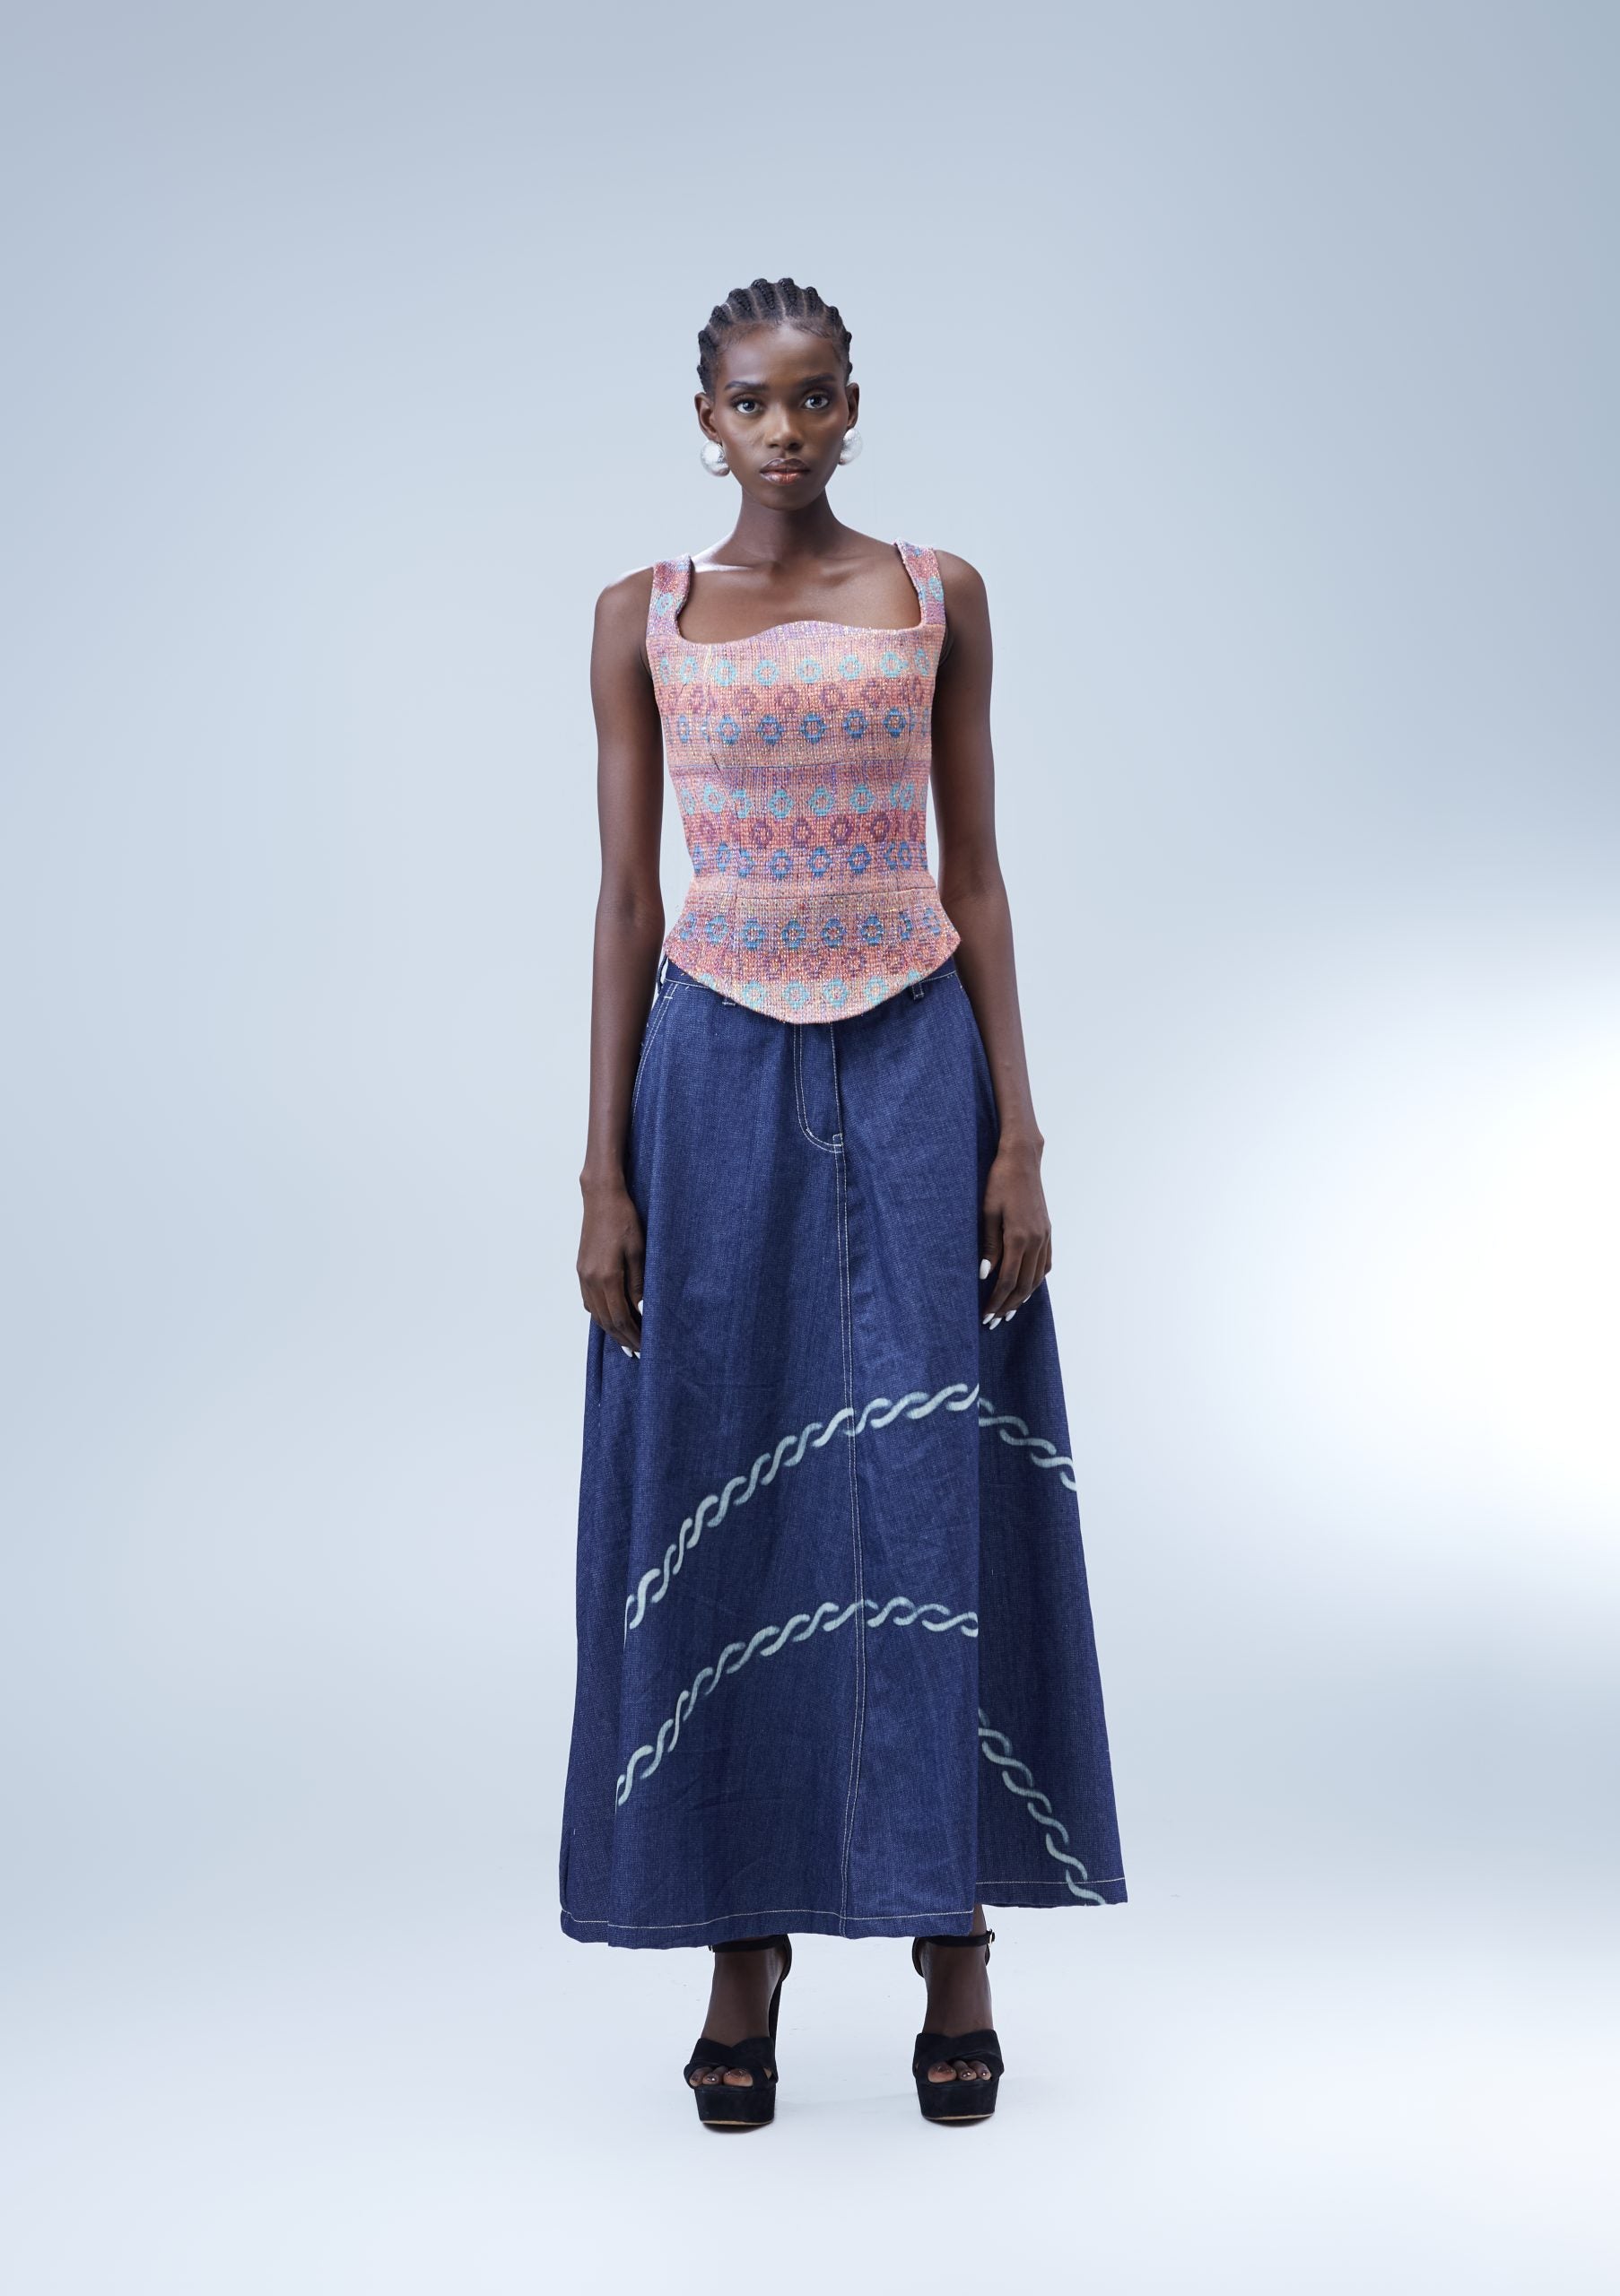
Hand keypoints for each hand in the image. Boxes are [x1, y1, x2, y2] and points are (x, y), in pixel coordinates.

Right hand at [577, 1177, 645, 1356]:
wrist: (601, 1197)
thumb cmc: (624, 1220)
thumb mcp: (639, 1252)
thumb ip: (638, 1284)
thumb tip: (641, 1310)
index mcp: (607, 1278)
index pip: (621, 1318)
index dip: (633, 1335)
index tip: (645, 1347)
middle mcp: (591, 1280)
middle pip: (606, 1320)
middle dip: (622, 1338)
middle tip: (638, 1351)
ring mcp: (583, 1275)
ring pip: (595, 1313)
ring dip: (611, 1329)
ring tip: (625, 1340)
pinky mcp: (581, 1269)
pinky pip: (589, 1301)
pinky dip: (600, 1314)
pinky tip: (610, 1317)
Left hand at [979, 1141, 1051, 1325]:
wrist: (1022, 1160)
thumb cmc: (999, 1183)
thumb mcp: (988, 1213)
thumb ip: (989, 1246)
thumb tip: (985, 1275)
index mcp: (1020, 1237)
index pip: (1008, 1279)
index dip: (996, 1300)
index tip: (985, 1314)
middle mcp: (1036, 1240)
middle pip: (1024, 1284)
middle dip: (1008, 1305)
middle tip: (994, 1321)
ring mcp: (1045, 1236)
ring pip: (1037, 1277)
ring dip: (1023, 1297)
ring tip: (1009, 1311)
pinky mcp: (1047, 1231)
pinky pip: (1045, 1263)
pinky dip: (1036, 1280)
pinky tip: (1027, 1287)